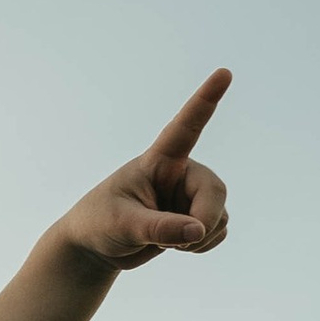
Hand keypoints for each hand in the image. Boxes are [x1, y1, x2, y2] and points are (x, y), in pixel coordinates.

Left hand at [59, 69, 232, 272]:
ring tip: (168, 243)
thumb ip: (159, 228)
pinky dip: (204, 245)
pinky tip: (179, 246)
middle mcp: (179, 173)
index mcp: (157, 161)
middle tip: (185, 243)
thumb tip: (197, 231)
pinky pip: (218, 231)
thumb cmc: (98, 224)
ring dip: (201, 237)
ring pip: (220, 215)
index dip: (205, 101)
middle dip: (206, 219)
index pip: (185, 128)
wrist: (94, 247)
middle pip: (215, 190)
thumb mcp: (122, 224)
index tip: (224, 72)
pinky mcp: (194, 218)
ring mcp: (188, 196)